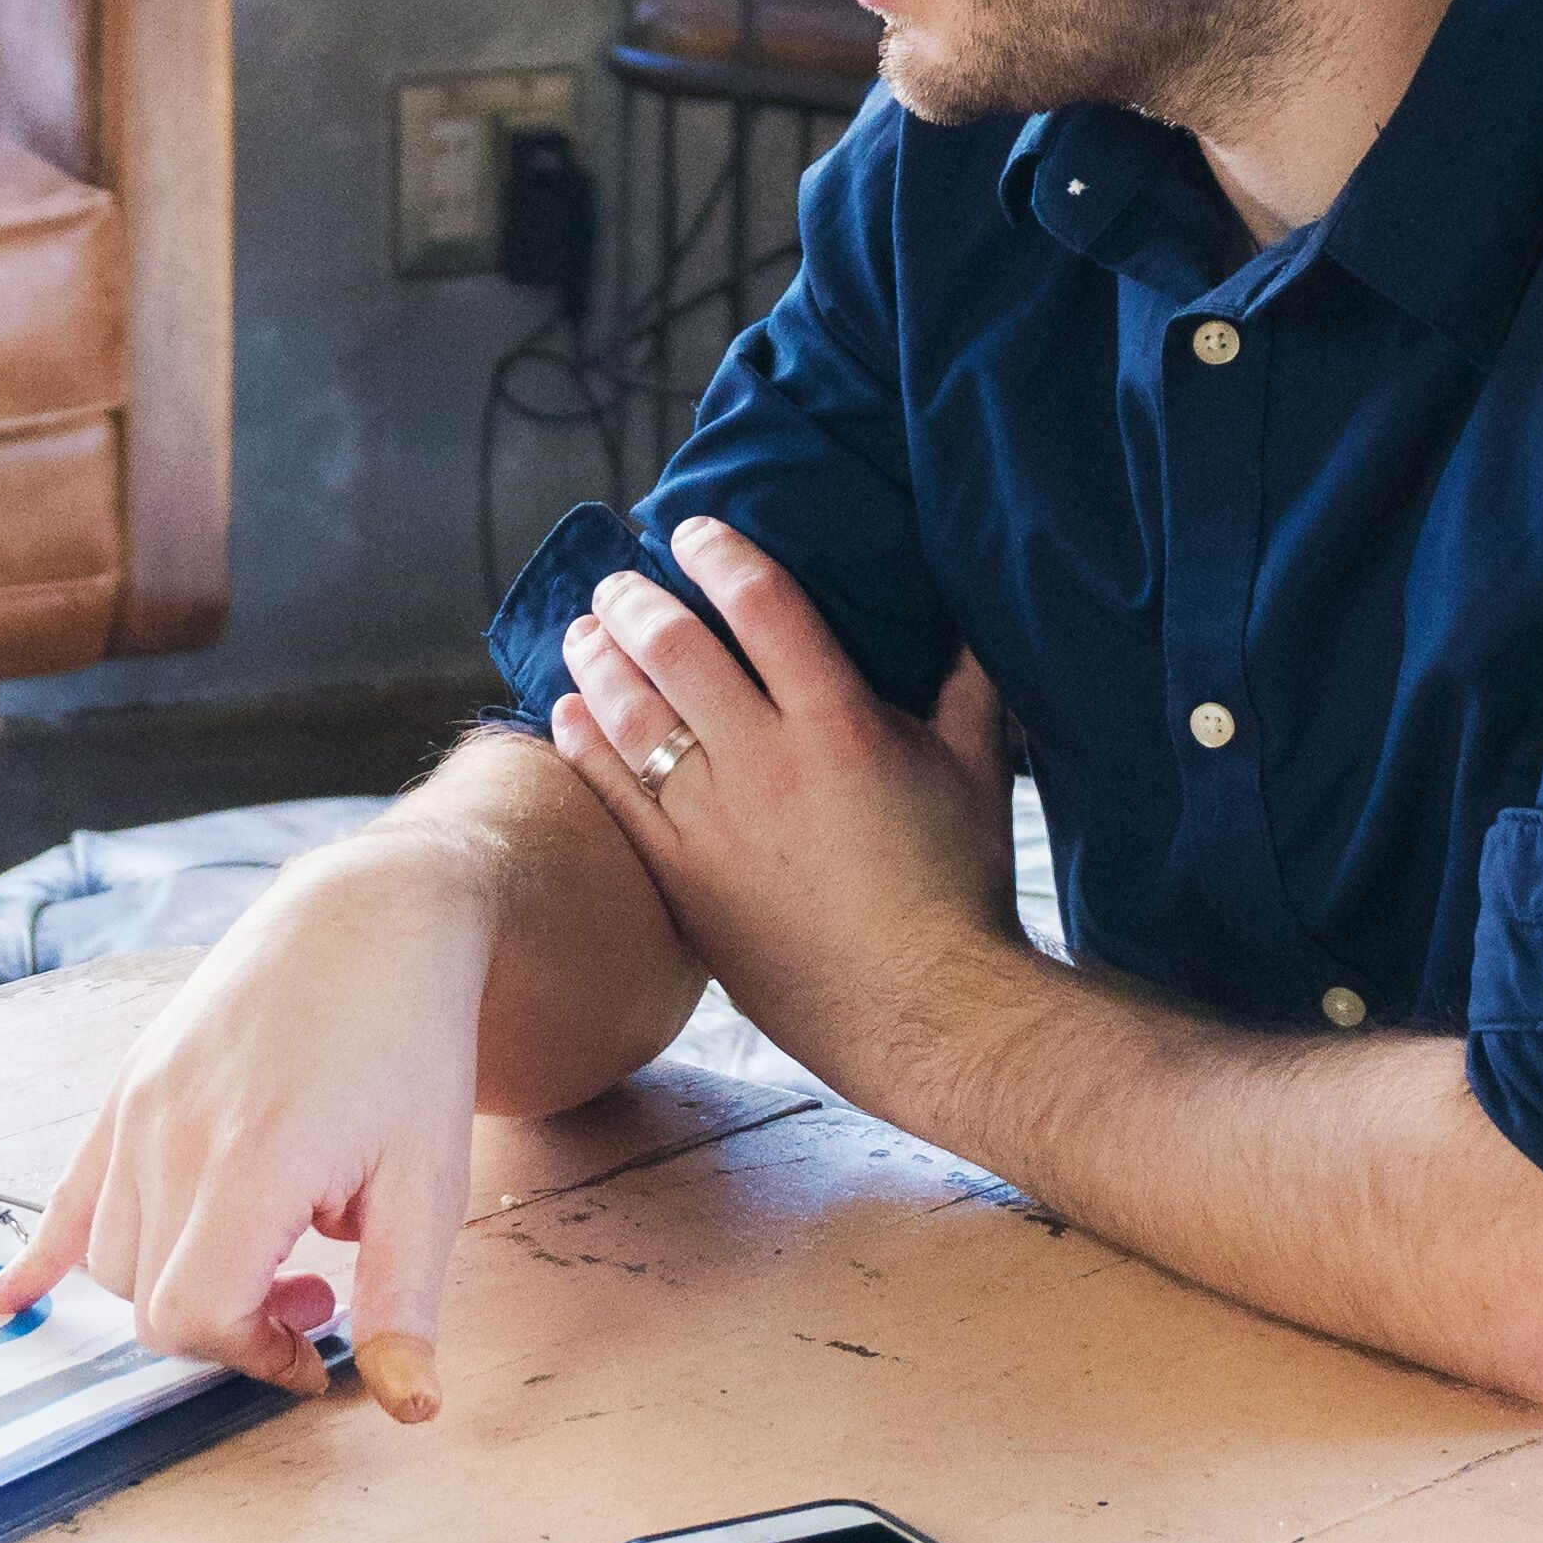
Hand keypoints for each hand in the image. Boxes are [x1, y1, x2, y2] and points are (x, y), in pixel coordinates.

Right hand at [0, 830, 482, 1423]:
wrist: (368, 918)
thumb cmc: (408, 1043)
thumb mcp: (431, 1182)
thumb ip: (406, 1302)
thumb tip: (407, 1407)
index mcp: (250, 1163)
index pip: (195, 1317)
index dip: (257, 1358)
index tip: (318, 1349)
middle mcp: (172, 1135)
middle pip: (150, 1302)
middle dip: (227, 1328)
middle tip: (310, 1296)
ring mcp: (138, 1106)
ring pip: (111, 1259)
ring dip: (174, 1287)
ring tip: (263, 1255)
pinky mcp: (126, 1088)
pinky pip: (64, 1195)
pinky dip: (42, 1257)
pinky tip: (6, 1304)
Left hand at [545, 518, 1022, 1008]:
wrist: (925, 1010)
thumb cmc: (958, 891)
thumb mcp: (978, 774)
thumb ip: (967, 690)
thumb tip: (968, 622)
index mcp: (839, 723)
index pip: (763, 605)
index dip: (718, 554)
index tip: (691, 531)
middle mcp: (766, 762)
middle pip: (676, 650)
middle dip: (634, 601)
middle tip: (617, 581)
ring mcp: (715, 823)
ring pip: (630, 717)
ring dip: (597, 662)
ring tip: (582, 632)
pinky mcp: (683, 880)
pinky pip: (612, 797)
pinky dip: (581, 746)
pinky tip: (565, 715)